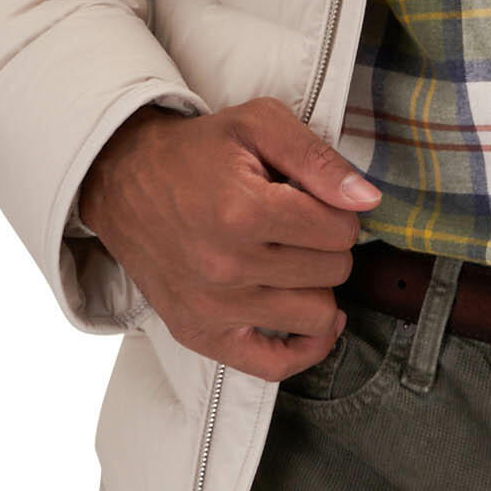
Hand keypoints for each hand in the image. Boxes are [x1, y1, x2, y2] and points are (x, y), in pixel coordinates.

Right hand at [76, 100, 380, 377]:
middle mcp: (226, 266)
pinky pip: (275, 365)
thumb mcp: (258, 125)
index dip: (337, 211)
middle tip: (297, 227)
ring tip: (291, 261)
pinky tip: (310, 322)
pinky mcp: (199, 333)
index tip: (312, 201)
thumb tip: (367, 200)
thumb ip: (318, 159)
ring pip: (317, 315)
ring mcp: (212, 307)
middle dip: (327, 245)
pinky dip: (305, 347)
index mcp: (242, 211)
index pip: (340, 230)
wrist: (123, 180)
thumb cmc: (195, 153)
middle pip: (333, 272)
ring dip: (316, 287)